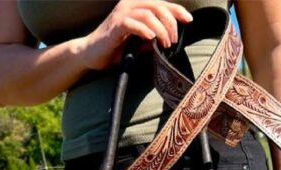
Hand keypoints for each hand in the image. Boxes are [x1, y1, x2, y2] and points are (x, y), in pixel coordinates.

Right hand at [75, 0, 192, 70]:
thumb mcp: (139, 42)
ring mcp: (121, 13)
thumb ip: (153, 37)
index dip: (177, 10)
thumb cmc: (115, 48)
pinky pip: (134, 23)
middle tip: (173, 40)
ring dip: (160, 29)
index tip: (189, 20)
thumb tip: (171, 39)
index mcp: (136, 6)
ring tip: (164, 43)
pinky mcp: (115, 25)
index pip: (161, 3)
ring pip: (148, 13)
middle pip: (157, 6)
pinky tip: (151, 39)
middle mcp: (129, 4)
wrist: (90, 54)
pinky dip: (145, 30)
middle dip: (170, 23)